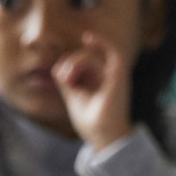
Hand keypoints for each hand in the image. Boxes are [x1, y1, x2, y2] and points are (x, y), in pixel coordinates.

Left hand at [52, 35, 134, 151]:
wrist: (104, 137)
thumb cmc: (92, 123)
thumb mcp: (73, 98)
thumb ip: (65, 82)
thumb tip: (57, 69)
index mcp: (96, 82)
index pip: (79, 64)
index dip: (67, 67)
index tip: (61, 80)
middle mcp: (106, 77)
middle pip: (83, 58)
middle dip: (69, 64)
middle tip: (64, 79)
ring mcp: (113, 75)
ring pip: (90, 56)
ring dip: (75, 62)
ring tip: (69, 79)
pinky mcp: (118, 75)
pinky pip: (112, 52)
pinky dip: (102, 42)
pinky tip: (88, 38)